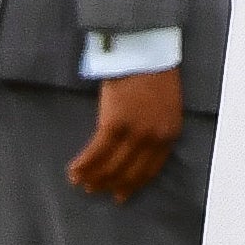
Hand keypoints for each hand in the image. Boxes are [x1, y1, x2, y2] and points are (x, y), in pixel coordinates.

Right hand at [72, 69, 185, 202]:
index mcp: (170, 134)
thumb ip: (155, 128)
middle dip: (111, 184)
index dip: (133, 185)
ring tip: (82, 183)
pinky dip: (84, 164)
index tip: (121, 194)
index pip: (150, 170)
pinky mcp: (114, 124)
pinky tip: (73, 170)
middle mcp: (154, 138)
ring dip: (94, 177)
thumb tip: (135, 149)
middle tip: (96, 190)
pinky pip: (96, 152)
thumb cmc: (154, 72)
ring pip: (111, 166)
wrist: (145, 50)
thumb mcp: (165, 105)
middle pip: (129, 172)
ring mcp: (134, 132)